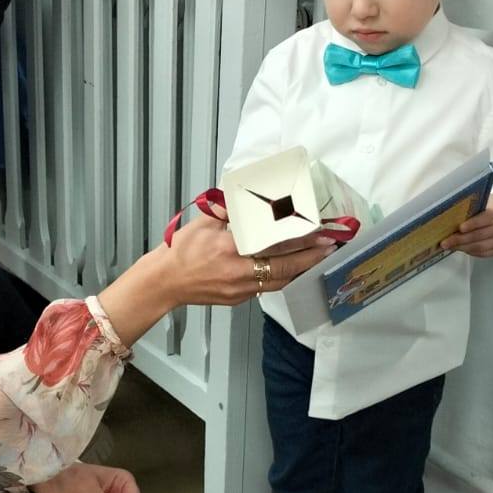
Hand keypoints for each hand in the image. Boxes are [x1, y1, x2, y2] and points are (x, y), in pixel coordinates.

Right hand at [164, 214, 332, 307]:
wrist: (164, 282)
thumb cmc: (180, 250)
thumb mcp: (204, 222)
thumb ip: (229, 208)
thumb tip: (246, 194)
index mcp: (230, 248)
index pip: (273, 244)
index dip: (299, 239)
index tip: (317, 231)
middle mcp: (238, 271)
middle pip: (283, 266)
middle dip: (309, 257)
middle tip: (328, 246)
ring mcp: (239, 289)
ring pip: (279, 281)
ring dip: (300, 270)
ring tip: (318, 258)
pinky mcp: (238, 299)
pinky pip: (267, 288)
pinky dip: (283, 278)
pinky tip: (293, 270)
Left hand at [442, 194, 492, 257]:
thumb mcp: (487, 201)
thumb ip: (473, 205)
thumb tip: (451, 210)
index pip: (487, 217)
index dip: (474, 223)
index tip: (460, 227)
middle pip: (480, 235)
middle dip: (460, 239)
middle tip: (446, 241)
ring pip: (480, 247)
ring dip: (462, 247)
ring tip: (449, 245)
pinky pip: (482, 253)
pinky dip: (469, 251)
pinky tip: (460, 248)